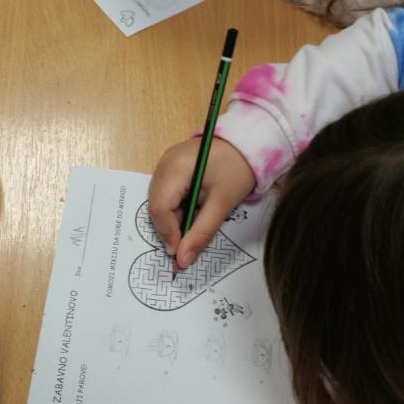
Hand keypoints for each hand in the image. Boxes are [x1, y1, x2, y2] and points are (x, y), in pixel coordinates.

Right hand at [148, 138, 255, 269]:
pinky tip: (194, 209)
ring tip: (196, 221)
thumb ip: (201, 233)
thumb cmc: (238, 169)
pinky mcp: (170, 165)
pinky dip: (176, 206)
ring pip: (159, 200)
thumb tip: (182, 261)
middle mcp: (164, 162)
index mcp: (176, 167)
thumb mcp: (222, 204)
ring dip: (174, 218)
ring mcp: (165, 162)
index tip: (180, 253)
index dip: (168, 233)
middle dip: (170, 228)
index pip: (160, 207)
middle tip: (188, 242)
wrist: (247, 143)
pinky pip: (165, 192)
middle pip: (156, 205)